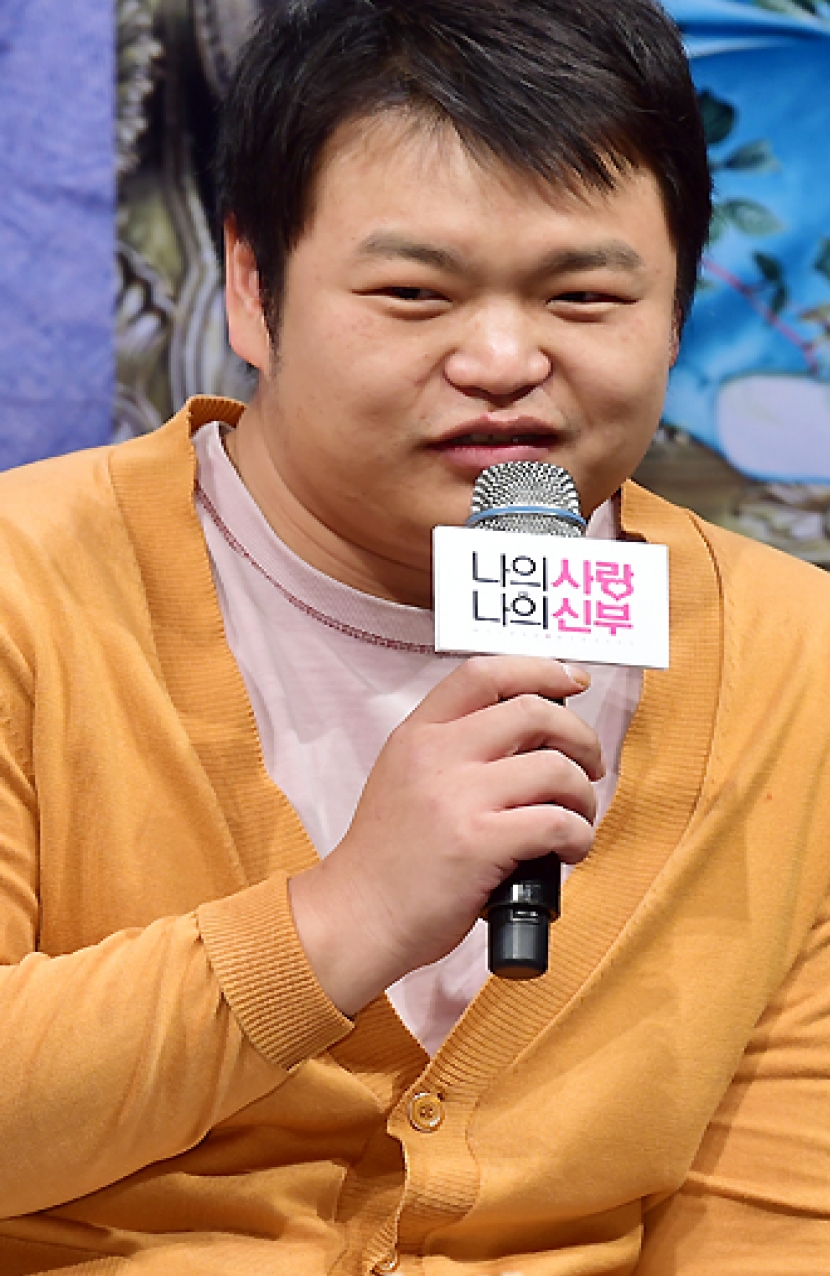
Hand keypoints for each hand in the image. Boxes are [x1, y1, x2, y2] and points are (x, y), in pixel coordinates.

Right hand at [288, 655, 603, 1015]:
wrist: (356, 917)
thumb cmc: (388, 860)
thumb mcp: (404, 778)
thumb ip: (451, 750)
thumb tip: (529, 737)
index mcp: (418, 735)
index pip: (484, 673)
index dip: (539, 669)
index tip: (573, 681)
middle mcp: (436, 755)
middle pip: (533, 711)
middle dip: (580, 736)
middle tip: (590, 765)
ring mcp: (457, 798)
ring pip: (555, 767)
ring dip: (583, 794)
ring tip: (578, 819)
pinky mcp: (478, 844)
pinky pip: (556, 822)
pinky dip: (579, 835)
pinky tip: (570, 850)